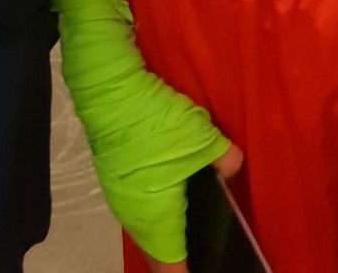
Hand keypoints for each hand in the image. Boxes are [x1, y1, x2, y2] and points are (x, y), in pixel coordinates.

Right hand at [53, 0, 237, 265]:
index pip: (171, 268)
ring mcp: (120, 195)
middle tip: (208, 248)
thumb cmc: (154, 122)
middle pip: (159, 250)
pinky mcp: (114, 173)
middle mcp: (134, 216)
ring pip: (148, 225)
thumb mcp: (201, 137)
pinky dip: (158, 205)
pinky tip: (174, 188)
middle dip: (182, 253)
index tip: (212, 268)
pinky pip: (141, 203)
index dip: (189, 272)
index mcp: (155, 219)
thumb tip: (231, 168)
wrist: (105, 83)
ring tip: (195, 223)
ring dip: (168, 228)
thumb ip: (224, 159)